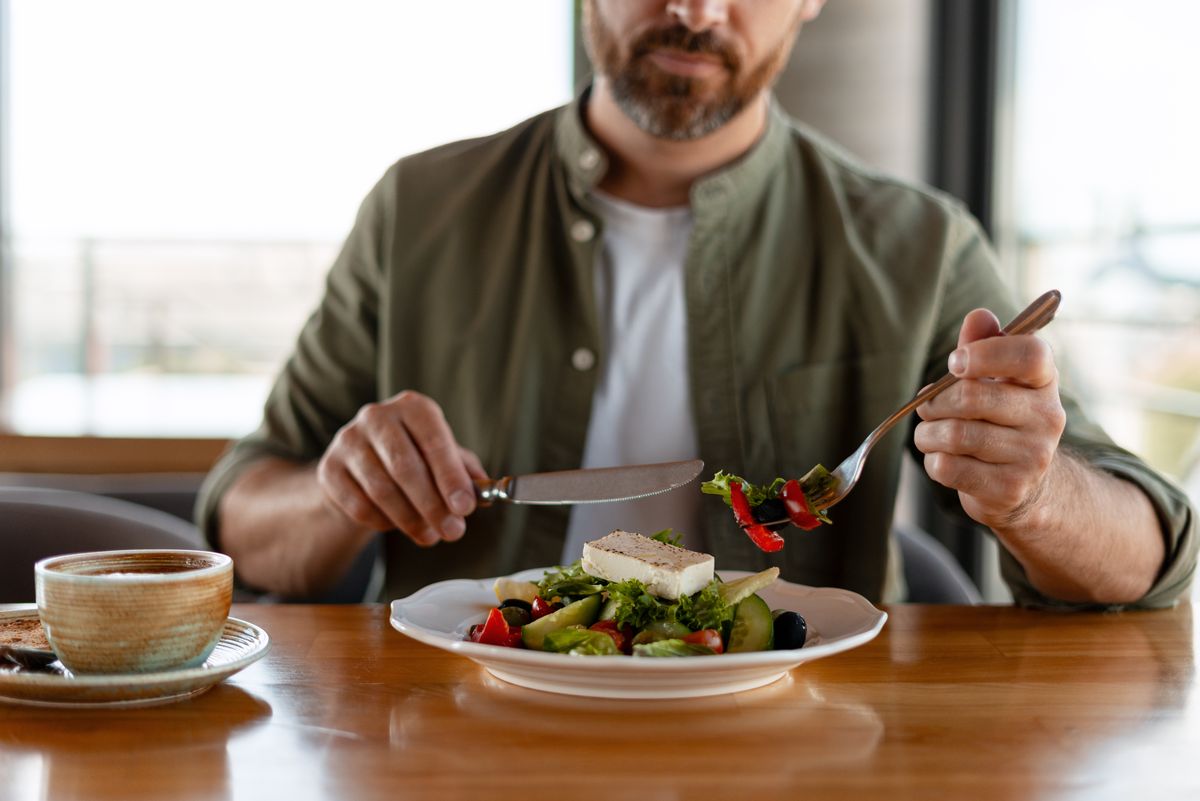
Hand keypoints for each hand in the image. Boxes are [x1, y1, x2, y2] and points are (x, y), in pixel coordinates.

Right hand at [316, 391, 487, 545]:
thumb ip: (466, 472)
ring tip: (431, 535)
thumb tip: (484, 493)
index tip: (466, 507)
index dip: (451, 477)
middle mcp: (377, 416)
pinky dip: (384, 523)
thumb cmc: (415, 457)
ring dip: (411, 520)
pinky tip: (399, 526)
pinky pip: (359, 505)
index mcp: (413, 407)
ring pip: (382, 490)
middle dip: (433, 505)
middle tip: (452, 531)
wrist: (363, 466)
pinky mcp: (328, 469)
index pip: (434, 441)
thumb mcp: (445, 457)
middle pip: (405, 467)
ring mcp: (348, 441)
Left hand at [913, 308, 1066, 530]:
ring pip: (956, 435)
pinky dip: (933, 462)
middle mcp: (1047, 417)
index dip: (985, 353)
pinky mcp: (1010, 489)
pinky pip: (950, 468)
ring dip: (928, 434)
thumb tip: (979, 316)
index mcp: (1044, 382)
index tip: (954, 363)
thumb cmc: (999, 420)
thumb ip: (983, 346)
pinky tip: (941, 459)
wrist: (1023, 485)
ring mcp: (1033, 456)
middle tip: (926, 406)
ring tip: (930, 434)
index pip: (1031, 354)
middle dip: (934, 401)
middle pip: (973, 397)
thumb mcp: (996, 380)